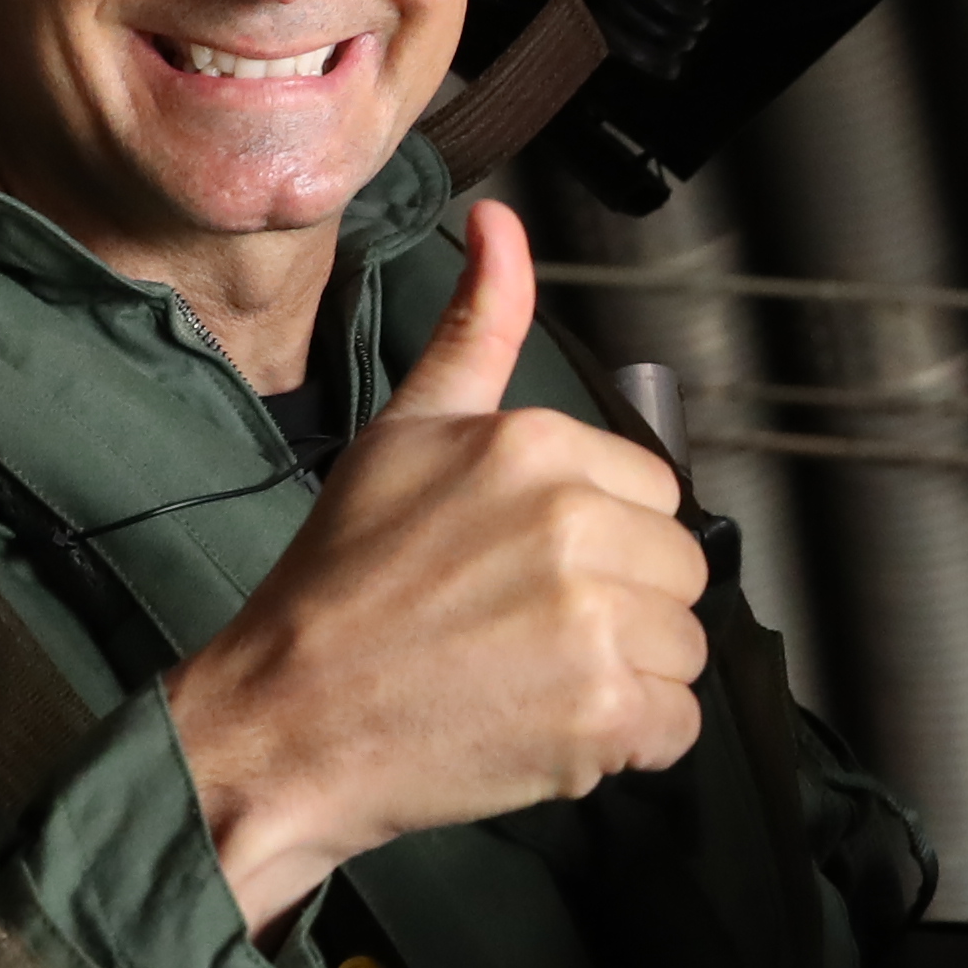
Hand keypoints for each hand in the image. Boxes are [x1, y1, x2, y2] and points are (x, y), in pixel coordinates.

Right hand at [163, 201, 705, 926]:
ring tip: (528, 680)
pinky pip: (677, 725)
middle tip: (519, 632)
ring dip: (626, 677)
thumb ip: (478, 330)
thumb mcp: (404, 432)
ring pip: (683, 648)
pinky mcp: (605, 714)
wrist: (284, 722)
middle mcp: (577, 523)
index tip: (523, 571)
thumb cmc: (339, 587)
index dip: (598, 540)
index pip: (650, 491)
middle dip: (620, 607)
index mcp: (539, 446)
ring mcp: (595, 622)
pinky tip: (547, 729)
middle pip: (678, 569)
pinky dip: (627, 743)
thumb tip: (500, 224)